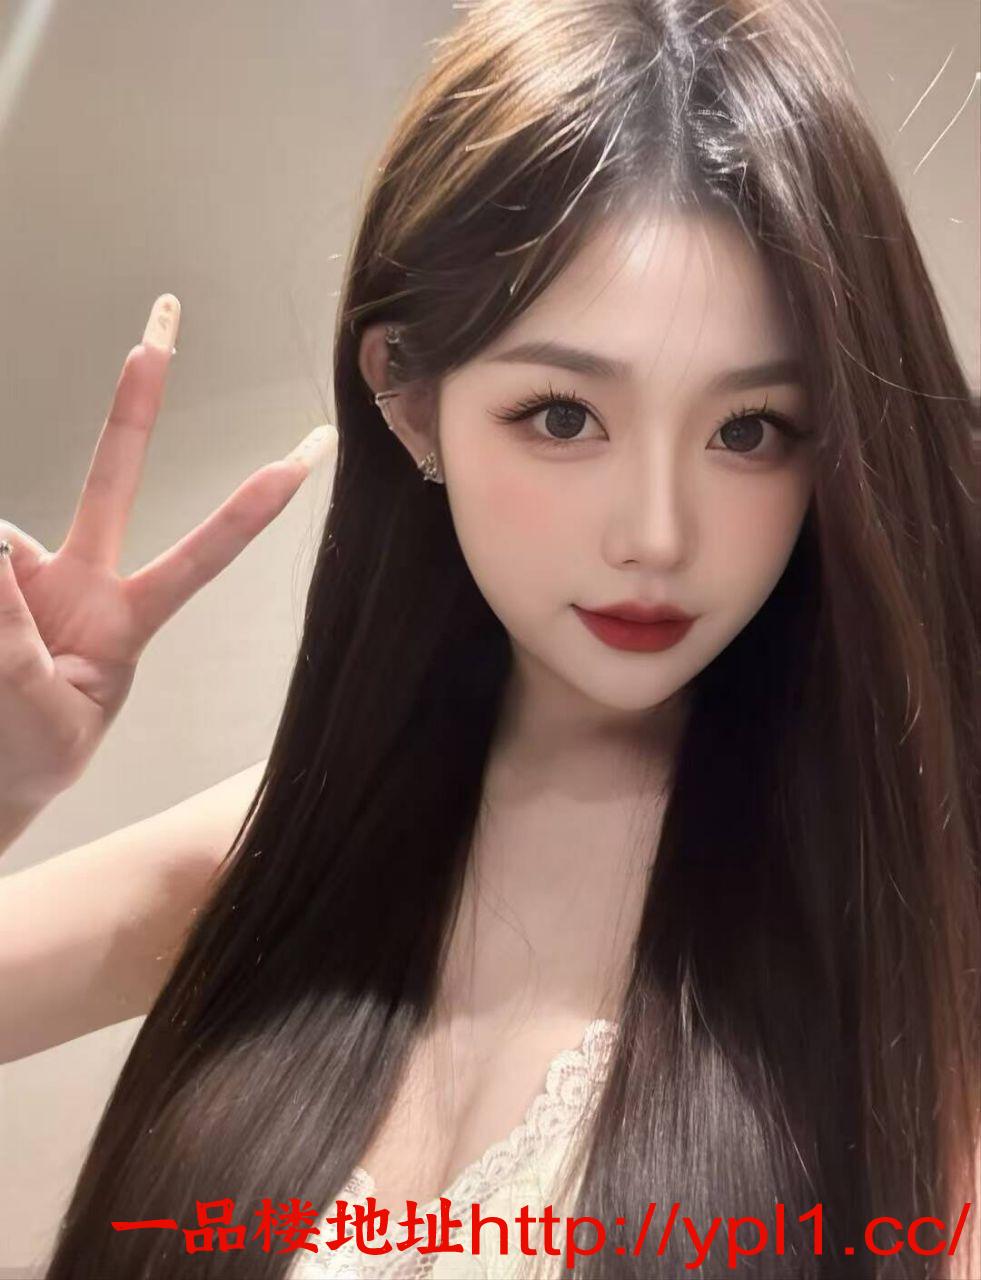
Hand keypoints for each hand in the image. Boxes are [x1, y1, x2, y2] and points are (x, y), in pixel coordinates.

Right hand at [0, 293, 335, 807]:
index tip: (306, 456)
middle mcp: (86, 580)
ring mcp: (30, 572)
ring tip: (3, 666)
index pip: (200, 555)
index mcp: (127, 621)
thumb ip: (16, 650)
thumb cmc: (35, 752)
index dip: (250, 508)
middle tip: (165, 319)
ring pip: (1, 543)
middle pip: (113, 474)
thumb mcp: (45, 720)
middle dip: (137, 400)